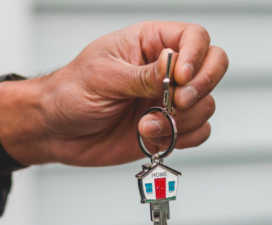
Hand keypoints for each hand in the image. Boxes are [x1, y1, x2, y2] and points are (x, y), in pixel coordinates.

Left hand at [0, 22, 227, 166]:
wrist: (58, 132)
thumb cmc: (71, 93)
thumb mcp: (103, 77)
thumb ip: (142, 75)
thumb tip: (174, 67)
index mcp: (149, 43)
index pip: (194, 38)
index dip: (197, 56)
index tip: (181, 79)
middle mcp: (166, 71)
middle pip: (214, 67)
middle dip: (202, 88)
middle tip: (177, 103)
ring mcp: (169, 101)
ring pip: (206, 105)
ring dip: (182, 121)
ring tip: (146, 127)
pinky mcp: (168, 129)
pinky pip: (198, 133)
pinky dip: (183, 139)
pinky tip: (153, 138)